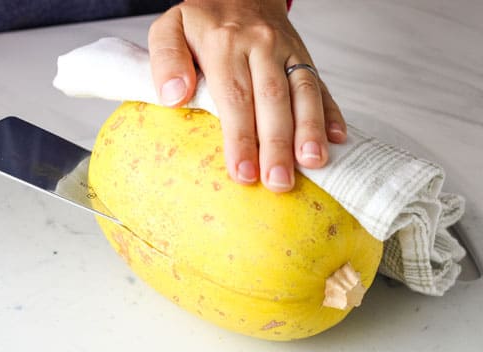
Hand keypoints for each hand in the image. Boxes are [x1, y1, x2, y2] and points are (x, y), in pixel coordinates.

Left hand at [148, 0, 345, 192]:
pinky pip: (320, 83)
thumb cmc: (200, 18)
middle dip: (277, 145)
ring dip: (309, 130)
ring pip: (303, 91)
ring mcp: (287, 50)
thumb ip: (166, 59)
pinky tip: (337, 138)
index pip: (234, 97)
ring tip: (314, 164)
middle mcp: (261, 45)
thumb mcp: (169, 28)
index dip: (241, 138)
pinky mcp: (304, 55)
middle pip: (272, 100)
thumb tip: (175, 96)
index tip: (243, 173)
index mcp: (224, 43)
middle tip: (278, 182)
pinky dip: (331, 111)